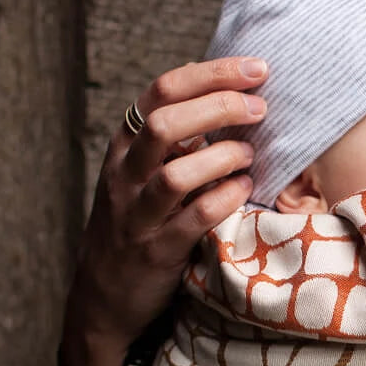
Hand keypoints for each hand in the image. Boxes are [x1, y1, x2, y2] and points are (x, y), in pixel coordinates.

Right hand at [59, 56, 268, 365]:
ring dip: (222, 157)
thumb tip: (223, 91)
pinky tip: (244, 190)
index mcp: (125, 147)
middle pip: (166, 124)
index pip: (162, 91)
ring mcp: (138, 214)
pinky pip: (192, 219)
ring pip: (175, 173)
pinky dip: (223, 200)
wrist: (105, 297)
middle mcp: (126, 175)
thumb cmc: (138, 226)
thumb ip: (176, 139)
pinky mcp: (156, 251)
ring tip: (250, 154)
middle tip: (260, 107)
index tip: (255, 68)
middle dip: (219, 107)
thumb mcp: (143, 175)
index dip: (211, 74)